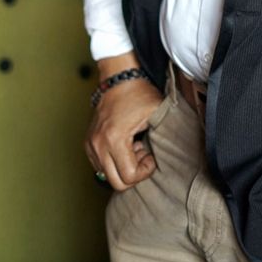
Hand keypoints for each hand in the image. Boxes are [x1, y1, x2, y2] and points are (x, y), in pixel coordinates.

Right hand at [85, 66, 163, 191]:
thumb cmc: (138, 93)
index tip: (151, 155)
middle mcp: (99, 144)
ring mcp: (91, 144)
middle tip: (142, 153)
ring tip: (133, 147)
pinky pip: (99, 166)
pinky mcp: (88, 143)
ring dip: (122, 167)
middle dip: (133, 173)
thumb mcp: (157, 112)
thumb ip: (164, 134)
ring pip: (106, 176)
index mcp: (115, 138)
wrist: (118, 78)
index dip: (145, 171)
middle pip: (116, 183)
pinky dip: (113, 162)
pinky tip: (123, 145)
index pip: (129, 177)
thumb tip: (174, 152)